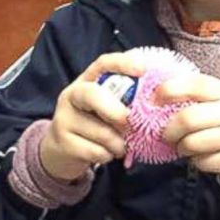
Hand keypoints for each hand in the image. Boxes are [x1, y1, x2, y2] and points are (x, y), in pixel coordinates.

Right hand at [40, 51, 144, 181]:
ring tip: (118, 145)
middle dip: (116, 111)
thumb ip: (126, 101)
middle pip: (93, 95)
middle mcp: (72, 94)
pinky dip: (108, 156)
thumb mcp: (109, 108)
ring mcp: (64, 118)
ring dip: (118, 144)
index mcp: (87, 80)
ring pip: (101, 132)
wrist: (63, 151)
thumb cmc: (95, 125)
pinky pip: (96, 151)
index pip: (103, 64)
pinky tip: (106, 153)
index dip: (122, 64)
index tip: (143, 69)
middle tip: (128, 123)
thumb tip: (156, 102)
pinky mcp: (63, 143)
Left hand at [159, 75, 219, 178]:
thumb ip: (191, 94)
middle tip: (167, 135)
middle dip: (169, 130)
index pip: (194, 84)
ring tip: (186, 146)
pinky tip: (202, 156)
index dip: (169, 90)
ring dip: (181, 147)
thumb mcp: (216, 99)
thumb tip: (154, 95)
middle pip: (188, 118)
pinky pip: (202, 162)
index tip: (153, 101)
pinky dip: (196, 161)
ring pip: (191, 143)